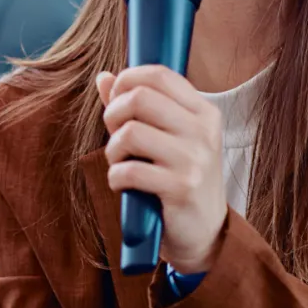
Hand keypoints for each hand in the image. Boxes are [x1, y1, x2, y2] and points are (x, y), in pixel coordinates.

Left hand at [97, 66, 228, 275]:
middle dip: (113, 115)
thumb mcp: (166, 138)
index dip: (127, 80)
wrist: (204, 232)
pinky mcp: (181, 188)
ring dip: (112, 150)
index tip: (117, 101)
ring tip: (120, 163)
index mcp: (203, 112)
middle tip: (115, 137)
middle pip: (139, 98)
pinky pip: (130, 170)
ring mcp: (194, 159)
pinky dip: (115, 177)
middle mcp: (203, 131)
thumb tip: (103, 77)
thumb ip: (136, 107)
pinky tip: (123, 185)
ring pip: (130, 133)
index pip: (159, 74)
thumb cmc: (179, 179)